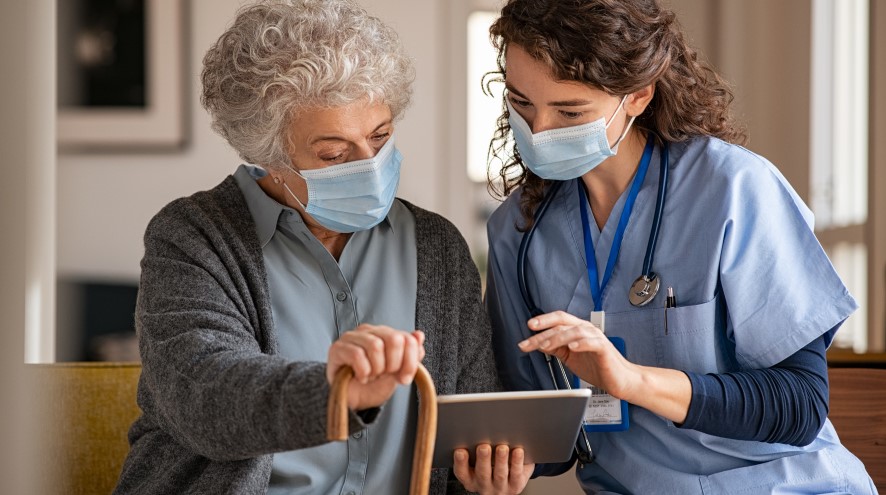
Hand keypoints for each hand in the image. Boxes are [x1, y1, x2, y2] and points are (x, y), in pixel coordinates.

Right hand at [326, 324, 424, 410]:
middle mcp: (368, 331)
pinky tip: (361, 377)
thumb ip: (411, 355)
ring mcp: (351, 337)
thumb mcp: (398, 373)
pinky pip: (357, 355)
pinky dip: (363, 371)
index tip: (404, 378)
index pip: (407, 338)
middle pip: (393, 339)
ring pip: (375, 346)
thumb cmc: (373, 385)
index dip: (410, 361)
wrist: (353, 401)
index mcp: (385, 333)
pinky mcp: (337, 348)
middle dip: (394, 364)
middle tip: (385, 376)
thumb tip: (419, 335)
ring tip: (372, 376)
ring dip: (377, 368)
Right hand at [453, 444, 532, 494]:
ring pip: (500, 474)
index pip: (462, 473)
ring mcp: (500, 487)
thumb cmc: (490, 464)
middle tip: (483, 446)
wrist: (509, 480)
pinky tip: (518, 451)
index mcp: (470, 479)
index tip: (460, 451)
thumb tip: (475, 430)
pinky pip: (517, 474)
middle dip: (483, 459)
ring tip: (502, 448)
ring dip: (501, 460)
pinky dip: (517, 462)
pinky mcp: (516, 485)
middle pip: (482, 474)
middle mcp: (484, 485)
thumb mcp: (477, 460)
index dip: (460, 462)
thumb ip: (474, 449)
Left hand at [517, 311, 638, 400]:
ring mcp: (596, 338)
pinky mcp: (604, 349)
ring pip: (575, 331)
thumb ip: (556, 348)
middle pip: (562, 324)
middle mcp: (587, 330)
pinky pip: (592, 342)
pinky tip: (571, 347)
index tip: (528, 327)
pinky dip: (581, 343)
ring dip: (558, 338)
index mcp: (578, 330)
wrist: (619, 380)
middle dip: (543, 332)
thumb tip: (538, 343)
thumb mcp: (570, 356)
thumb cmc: (598, 367)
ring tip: (545, 346)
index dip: (543, 321)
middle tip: (529, 341)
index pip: (558, 320)